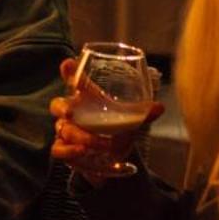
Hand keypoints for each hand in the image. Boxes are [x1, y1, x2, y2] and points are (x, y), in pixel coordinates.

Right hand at [49, 58, 160, 187]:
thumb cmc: (114, 127)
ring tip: (97, 143)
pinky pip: (59, 150)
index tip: (68, 64)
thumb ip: (142, 113)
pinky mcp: (65, 150)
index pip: (74, 82)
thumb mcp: (128, 119)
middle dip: (63, 107)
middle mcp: (72, 113)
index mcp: (86, 98)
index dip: (69, 72)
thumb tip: (160, 107)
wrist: (109, 155)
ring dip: (81, 137)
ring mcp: (66, 131)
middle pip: (58, 105)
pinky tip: (82, 151)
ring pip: (64, 130)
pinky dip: (69, 151)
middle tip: (70, 112)